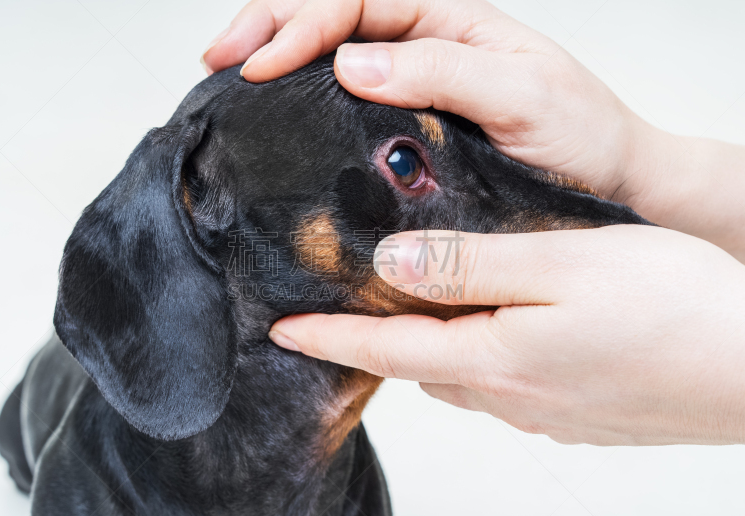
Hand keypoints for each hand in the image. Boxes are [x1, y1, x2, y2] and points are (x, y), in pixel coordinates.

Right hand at [202, 0, 744, 261]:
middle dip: (270, 25)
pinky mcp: (409, 125)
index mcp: (451, 20)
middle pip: (332, 12)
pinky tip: (277, 108)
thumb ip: (443, 71)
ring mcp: (414, 83)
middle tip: (218, 56)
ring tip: (230, 70)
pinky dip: (304, 97)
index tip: (260, 63)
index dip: (302, 25)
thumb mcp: (522, 95)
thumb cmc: (580, 135)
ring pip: (332, 51)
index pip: (358, 0)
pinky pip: (346, 98)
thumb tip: (352, 63)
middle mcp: (426, 43)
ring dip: (277, 53)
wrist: (610, 184)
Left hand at [268, 226, 744, 444]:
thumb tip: (391, 267)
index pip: (386, 351)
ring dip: (433, 347)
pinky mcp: (577, 415)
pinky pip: (506, 385)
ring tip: (425, 310)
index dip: (329, 338)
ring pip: (463, 376)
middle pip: (420, 366)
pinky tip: (502, 331)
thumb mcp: (561, 263)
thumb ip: (470, 266)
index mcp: (494, 357)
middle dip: (379, 341)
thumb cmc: (671, 308)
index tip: (282, 331)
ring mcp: (545, 412)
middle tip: (353, 308)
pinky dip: (483, 357)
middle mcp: (510, 395)